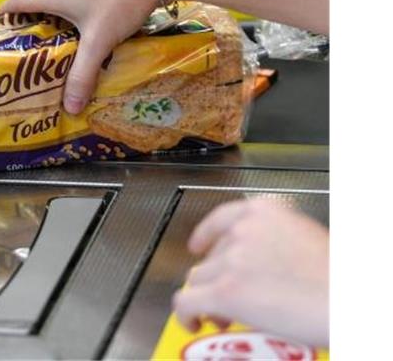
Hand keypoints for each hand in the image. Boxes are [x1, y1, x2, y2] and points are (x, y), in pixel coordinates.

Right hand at [0, 0, 165, 113]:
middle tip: (25, 41)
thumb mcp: (99, 43)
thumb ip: (83, 75)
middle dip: (26, 18)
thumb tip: (70, 107)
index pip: (16, 0)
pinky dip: (70, 8)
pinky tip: (85, 24)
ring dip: (49, 13)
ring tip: (53, 36)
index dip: (3, 13)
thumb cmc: (121, 3)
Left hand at [173, 198, 328, 348]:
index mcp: (263, 212)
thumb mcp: (305, 239)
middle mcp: (242, 231)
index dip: (206, 235)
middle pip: (211, 255)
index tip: (199, 246)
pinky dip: (186, 314)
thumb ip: (273, 242)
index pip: (221, 218)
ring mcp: (231, 260)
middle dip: (218, 277)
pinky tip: (194, 322)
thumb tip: (254, 262)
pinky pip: (187, 300)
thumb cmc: (340, 279)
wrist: (349, 300)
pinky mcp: (225, 291)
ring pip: (199, 279)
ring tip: (224, 316)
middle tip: (231, 298)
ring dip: (208, 297)